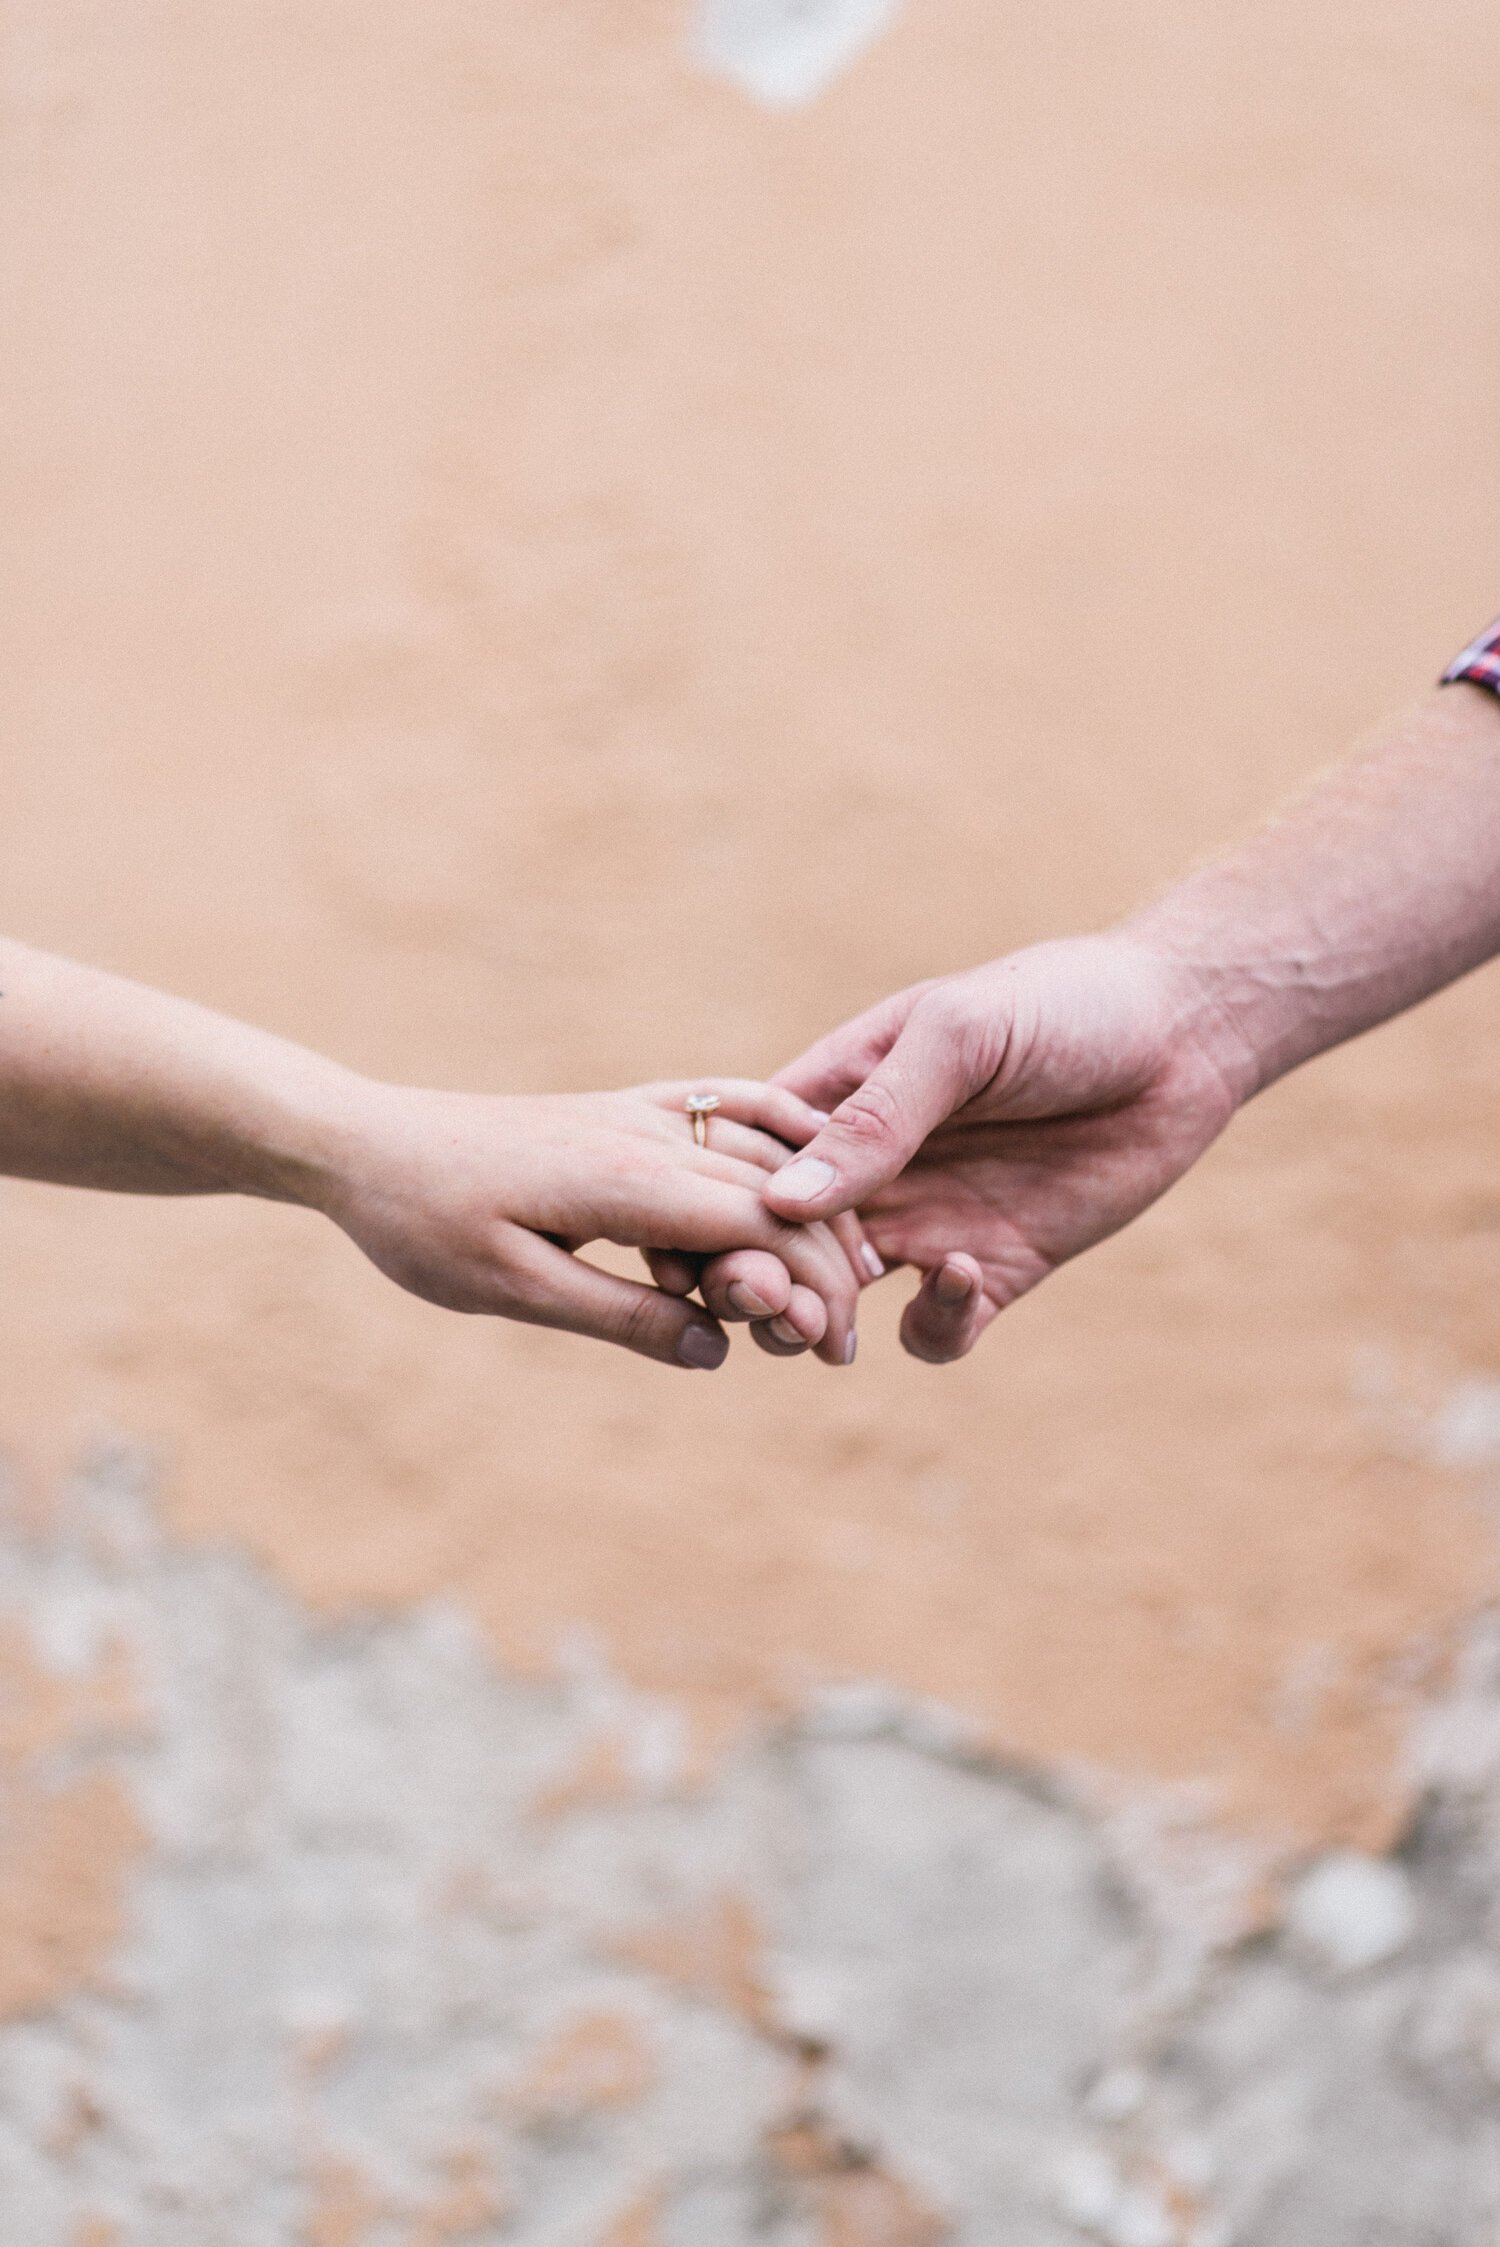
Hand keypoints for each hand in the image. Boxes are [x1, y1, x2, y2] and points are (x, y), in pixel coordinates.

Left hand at [311, 1077, 861, 1368]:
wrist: (369, 1144)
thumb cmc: (427, 1224)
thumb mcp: (514, 1290)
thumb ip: (619, 1316)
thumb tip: (714, 1349)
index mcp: (628, 1179)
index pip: (764, 1225)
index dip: (813, 1287)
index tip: (833, 1348)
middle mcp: (650, 1133)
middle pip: (780, 1192)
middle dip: (827, 1265)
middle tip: (841, 1345)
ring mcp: (641, 1112)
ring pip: (764, 1151)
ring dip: (812, 1213)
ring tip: (838, 1283)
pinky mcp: (625, 1108)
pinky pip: (727, 1104)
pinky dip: (781, 1130)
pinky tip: (813, 1150)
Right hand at [746, 936, 1249, 1360]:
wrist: (1183, 1033)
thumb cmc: (1060, 1004)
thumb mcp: (957, 1038)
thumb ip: (874, 1120)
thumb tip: (782, 1205)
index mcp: (832, 1099)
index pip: (737, 1167)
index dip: (707, 1209)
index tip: (707, 1236)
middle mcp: (868, 1171)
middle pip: (770, 1247)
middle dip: (750, 1282)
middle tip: (765, 1298)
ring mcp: (927, 1223)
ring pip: (834, 1305)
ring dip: (816, 1325)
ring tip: (835, 1322)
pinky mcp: (995, 1269)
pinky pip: (935, 1329)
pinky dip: (934, 1324)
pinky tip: (962, 1277)